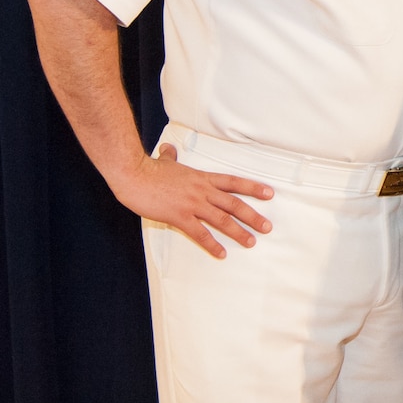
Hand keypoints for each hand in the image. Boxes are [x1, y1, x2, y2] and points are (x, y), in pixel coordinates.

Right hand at [108, 144, 273, 258]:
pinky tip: (221, 253)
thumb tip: (168, 148)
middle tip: (267, 226)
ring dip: (239, 232)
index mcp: (202, 178)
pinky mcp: (179, 217)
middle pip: (234, 204)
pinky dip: (212, 244)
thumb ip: (171, 156)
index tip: (269, 194)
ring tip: (252, 242)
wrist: (134, 176)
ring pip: (222, 220)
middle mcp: (202, 191)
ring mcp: (192, 204)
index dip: (253, 188)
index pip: (233, 182)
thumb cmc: (148, 169)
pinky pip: (200, 233)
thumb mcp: (165, 161)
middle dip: (253, 216)